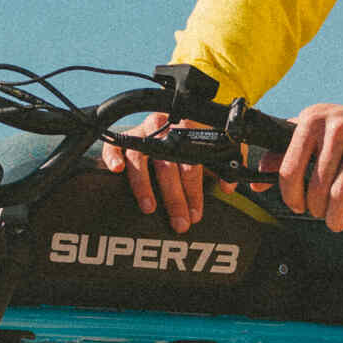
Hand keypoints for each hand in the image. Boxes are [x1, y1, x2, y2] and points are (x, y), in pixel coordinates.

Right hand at [100, 113, 231, 233]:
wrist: (173, 119)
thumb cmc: (194, 141)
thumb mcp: (214, 149)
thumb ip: (224, 167)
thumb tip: (228, 187)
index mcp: (188, 131)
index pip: (192, 165)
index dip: (194, 192)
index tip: (195, 214)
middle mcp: (164, 129)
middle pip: (167, 166)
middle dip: (174, 198)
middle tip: (179, 222)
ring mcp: (142, 132)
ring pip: (140, 159)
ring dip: (144, 185)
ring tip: (149, 207)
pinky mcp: (124, 136)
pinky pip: (114, 146)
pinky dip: (114, 157)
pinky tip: (117, 171)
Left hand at [267, 69, 342, 231]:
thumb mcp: (312, 128)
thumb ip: (281, 153)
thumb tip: (256, 182)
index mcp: (311, 122)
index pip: (288, 170)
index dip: (290, 196)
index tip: (297, 205)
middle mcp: (336, 131)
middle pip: (315, 189)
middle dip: (315, 210)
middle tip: (319, 211)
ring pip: (339, 197)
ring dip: (335, 218)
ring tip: (336, 220)